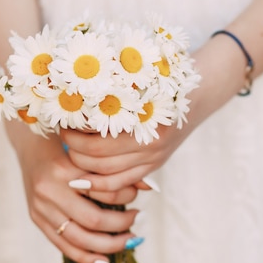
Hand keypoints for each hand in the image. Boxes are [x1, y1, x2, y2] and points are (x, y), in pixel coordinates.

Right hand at [7, 121, 140, 262]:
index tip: (137, 197)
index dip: (127, 196)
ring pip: (79, 238)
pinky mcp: (37, 220)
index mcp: (65, 170)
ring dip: (108, 245)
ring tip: (128, 240)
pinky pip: (64, 246)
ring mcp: (41, 208)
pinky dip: (86, 257)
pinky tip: (105, 262)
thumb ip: (116, 170)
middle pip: (93, 220)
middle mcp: (50, 190)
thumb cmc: (68, 146)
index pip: (104, 191)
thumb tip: (151, 186)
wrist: (31, 145)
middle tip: (137, 220)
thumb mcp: (91, 152)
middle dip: (120, 225)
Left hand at [59, 43, 237, 190]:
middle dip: (73, 150)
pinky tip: (84, 178)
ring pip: (107, 176)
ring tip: (70, 151)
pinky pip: (122, 183)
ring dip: (83, 167)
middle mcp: (150, 147)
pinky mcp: (154, 166)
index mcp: (144, 125)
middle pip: (98, 161)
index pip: (96, 145)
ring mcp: (153, 159)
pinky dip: (100, 184)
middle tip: (62, 134)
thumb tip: (71, 98)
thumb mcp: (140, 81)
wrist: (201, 92)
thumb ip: (112, 93)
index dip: (72, 137)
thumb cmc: (166, 79)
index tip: (61, 122)